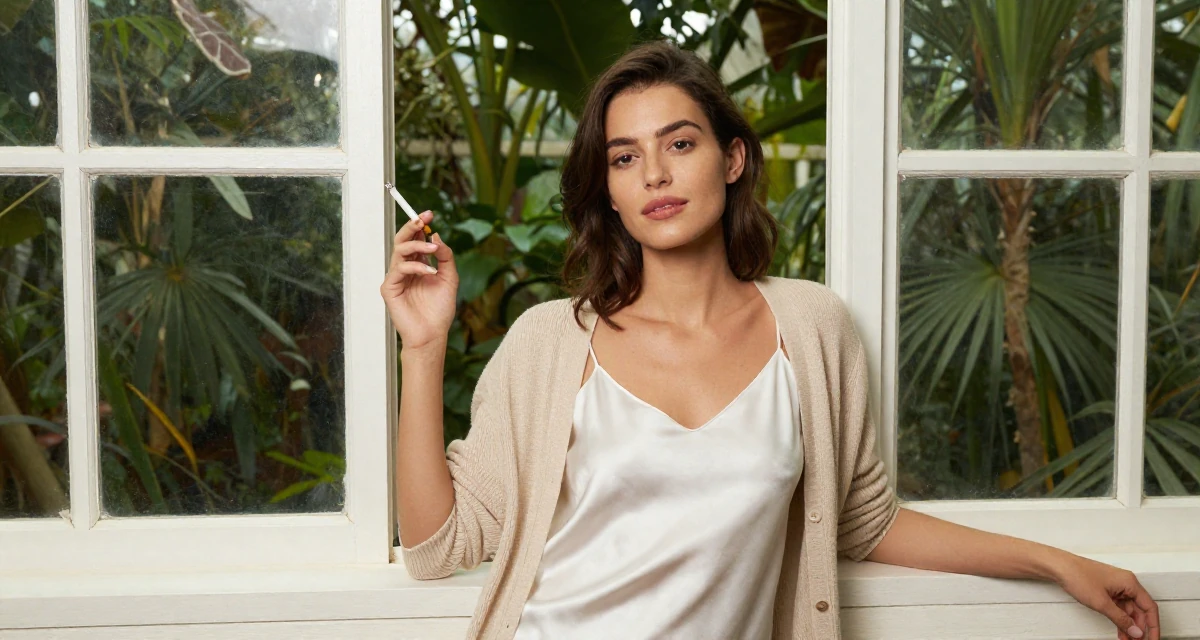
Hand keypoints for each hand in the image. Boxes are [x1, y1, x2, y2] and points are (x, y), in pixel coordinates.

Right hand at [380, 210, 458, 350]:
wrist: (433, 333)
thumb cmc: (439, 309)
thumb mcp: (450, 278)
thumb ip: (445, 257)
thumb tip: (436, 236)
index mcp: (418, 264)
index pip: (415, 239)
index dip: (420, 225)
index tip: (430, 214)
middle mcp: (405, 268)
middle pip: (402, 240)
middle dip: (412, 226)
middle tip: (423, 219)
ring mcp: (396, 278)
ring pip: (399, 251)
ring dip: (416, 245)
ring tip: (433, 249)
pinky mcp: (389, 288)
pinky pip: (398, 269)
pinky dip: (415, 267)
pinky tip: (429, 272)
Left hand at [1053, 554, 1158, 639]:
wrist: (1059, 567)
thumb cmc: (1078, 576)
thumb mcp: (1102, 603)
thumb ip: (1121, 619)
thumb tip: (1136, 631)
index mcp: (1130, 583)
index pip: (1149, 608)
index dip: (1153, 626)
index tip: (1152, 639)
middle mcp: (1125, 583)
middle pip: (1140, 610)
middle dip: (1139, 628)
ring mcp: (1116, 586)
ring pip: (1129, 610)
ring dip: (1129, 626)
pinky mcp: (1107, 590)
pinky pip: (1119, 607)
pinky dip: (1120, 619)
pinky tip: (1121, 631)